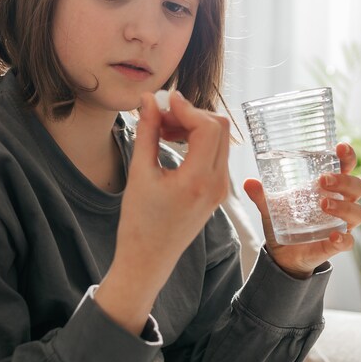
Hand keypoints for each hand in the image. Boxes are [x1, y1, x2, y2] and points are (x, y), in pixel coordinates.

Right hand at [96, 91, 230, 332]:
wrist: (147, 261)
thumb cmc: (139, 223)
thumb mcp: (140, 173)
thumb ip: (148, 132)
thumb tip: (149, 100)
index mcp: (200, 181)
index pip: (208, 127)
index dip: (186, 107)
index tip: (162, 100)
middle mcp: (218, 184)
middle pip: (219, 128)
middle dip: (191, 114)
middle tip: (160, 114)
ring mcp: (221, 188)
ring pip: (219, 139)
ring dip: (194, 126)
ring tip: (162, 128)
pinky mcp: (216, 190)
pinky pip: (215, 154)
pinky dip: (197, 141)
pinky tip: (172, 141)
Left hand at [243, 142, 360, 278]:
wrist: (282, 253)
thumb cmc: (284, 221)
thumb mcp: (271, 206)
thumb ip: (262, 195)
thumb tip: (249, 182)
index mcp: (329, 187)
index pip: (346, 167)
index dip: (347, 156)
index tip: (339, 147)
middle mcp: (341, 202)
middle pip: (357, 187)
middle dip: (344, 181)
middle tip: (323, 180)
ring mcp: (341, 224)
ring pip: (357, 213)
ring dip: (344, 207)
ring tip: (323, 205)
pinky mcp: (337, 244)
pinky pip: (349, 242)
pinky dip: (343, 239)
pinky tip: (333, 236)